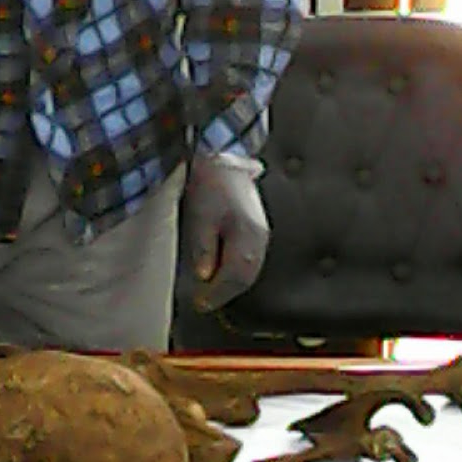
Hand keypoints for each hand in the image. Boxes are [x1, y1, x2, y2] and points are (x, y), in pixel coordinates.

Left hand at [181, 156, 269, 312]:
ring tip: (211, 291)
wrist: (223, 157)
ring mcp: (261, 232)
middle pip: (245, 276)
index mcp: (247, 235)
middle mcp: (260, 237)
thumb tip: (205, 276)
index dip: (217, 294)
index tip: (200, 304)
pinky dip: (237, 270)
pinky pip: (250, 258)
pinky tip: (224, 272)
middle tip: (203, 302)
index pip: (235, 277)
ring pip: (250, 269)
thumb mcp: (201, 215)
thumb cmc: (209, 184)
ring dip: (232, 283)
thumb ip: (204, 248)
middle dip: (224, 292)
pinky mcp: (257, 227)